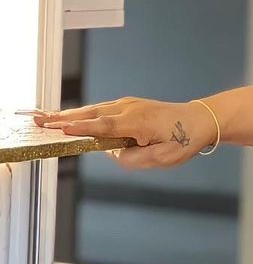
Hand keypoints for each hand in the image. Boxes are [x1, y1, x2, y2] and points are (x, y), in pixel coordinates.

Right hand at [32, 97, 217, 168]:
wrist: (199, 120)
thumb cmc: (183, 140)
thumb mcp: (163, 158)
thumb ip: (134, 159)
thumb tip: (112, 153)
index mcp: (138, 122)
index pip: (104, 126)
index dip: (83, 128)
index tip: (62, 129)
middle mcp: (130, 109)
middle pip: (93, 114)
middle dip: (66, 118)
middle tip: (42, 122)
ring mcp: (128, 104)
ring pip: (95, 110)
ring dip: (71, 114)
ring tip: (47, 118)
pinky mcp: (128, 105)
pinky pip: (102, 109)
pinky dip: (84, 113)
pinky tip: (70, 116)